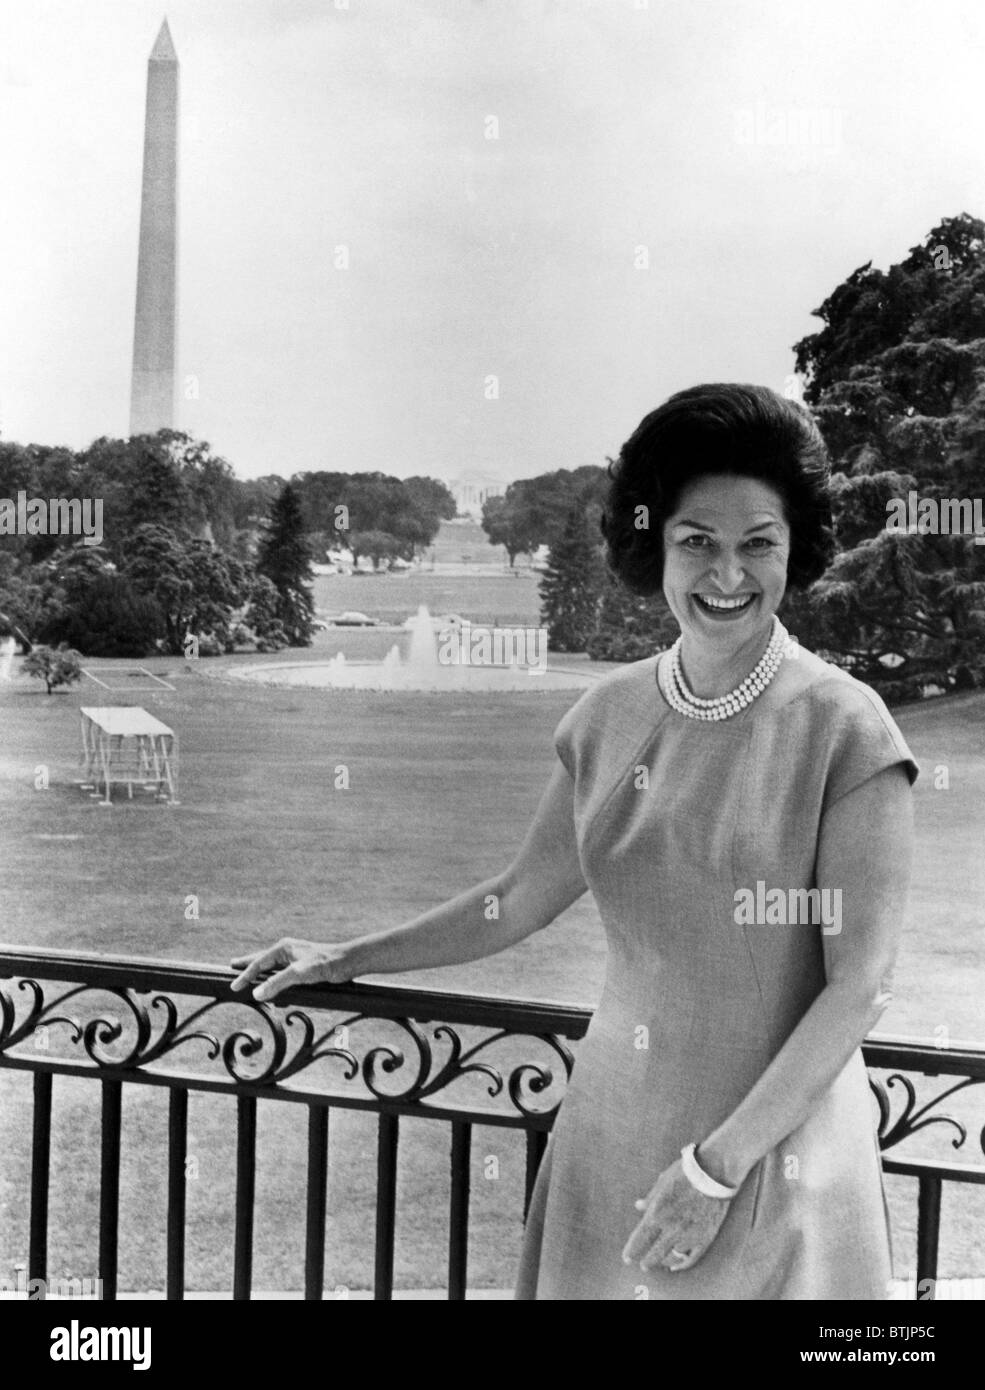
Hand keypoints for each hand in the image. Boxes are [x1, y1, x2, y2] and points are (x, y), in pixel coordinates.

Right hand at [229, 938, 355, 1001]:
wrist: (346, 962)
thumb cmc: (324, 964)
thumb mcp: (298, 974)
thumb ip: (277, 983)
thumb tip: (256, 993)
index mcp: (283, 948)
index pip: (258, 964)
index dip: (245, 976)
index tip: (234, 987)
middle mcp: (287, 950)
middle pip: (262, 958)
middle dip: (248, 963)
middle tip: (233, 965)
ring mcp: (294, 956)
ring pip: (272, 964)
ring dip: (260, 969)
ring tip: (249, 972)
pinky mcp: (302, 964)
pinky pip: (281, 970)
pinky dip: (272, 975)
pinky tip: (273, 979)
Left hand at [621, 1156, 731, 1273]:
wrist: (715, 1171)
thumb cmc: (686, 1172)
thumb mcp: (663, 1181)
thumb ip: (650, 1197)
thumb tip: (638, 1206)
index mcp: (658, 1213)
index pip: (640, 1239)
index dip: (632, 1251)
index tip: (627, 1258)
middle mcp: (672, 1228)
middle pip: (655, 1254)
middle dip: (647, 1262)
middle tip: (643, 1266)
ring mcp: (689, 1235)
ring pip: (672, 1258)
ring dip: (664, 1262)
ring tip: (660, 1263)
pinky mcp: (705, 1238)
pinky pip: (691, 1259)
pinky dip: (682, 1265)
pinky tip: (676, 1267)